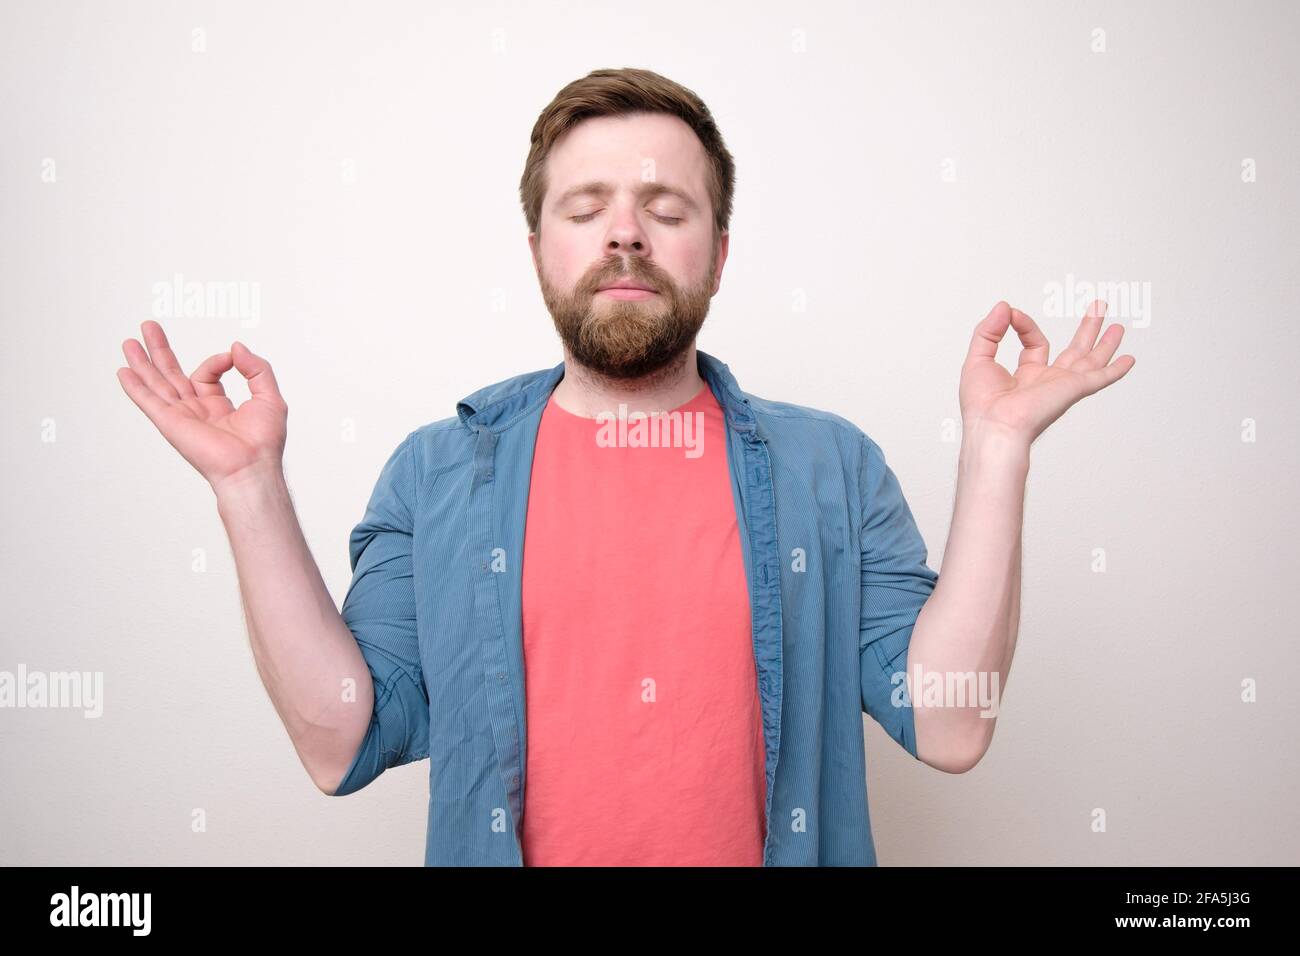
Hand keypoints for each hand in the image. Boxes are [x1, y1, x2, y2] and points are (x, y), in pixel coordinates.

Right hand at [116, 320, 288, 493]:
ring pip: (157, 383)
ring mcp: (182, 416)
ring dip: (142, 362)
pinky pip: (148, 401)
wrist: (251, 466)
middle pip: (172, 374)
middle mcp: (197, 410)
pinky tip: (123, 372)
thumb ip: (256, 368)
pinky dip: (135, 387)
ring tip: (129, 342)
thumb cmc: (264, 441)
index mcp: (219, 406)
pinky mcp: (170, 423)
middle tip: (148, 327)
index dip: (217, 361)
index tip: (231, 358)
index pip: (207, 373)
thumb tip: (236, 347)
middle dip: (160, 350)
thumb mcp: (269, 397)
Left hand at [958, 300, 1134, 445]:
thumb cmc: (981, 405)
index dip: (1024, 324)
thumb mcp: (977, 358)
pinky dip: (1116, 370)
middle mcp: (1047, 381)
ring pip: (1090, 360)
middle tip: (1099, 308)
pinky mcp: (1073, 389)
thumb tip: (1004, 307)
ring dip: (1105, 342)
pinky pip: (1100, 378)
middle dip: (1087, 329)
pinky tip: (1129, 360)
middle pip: (1074, 350)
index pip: (1035, 341)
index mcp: (1026, 375)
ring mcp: (1062, 385)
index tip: (1010, 314)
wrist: (994, 426)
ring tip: (1117, 326)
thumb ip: (989, 330)